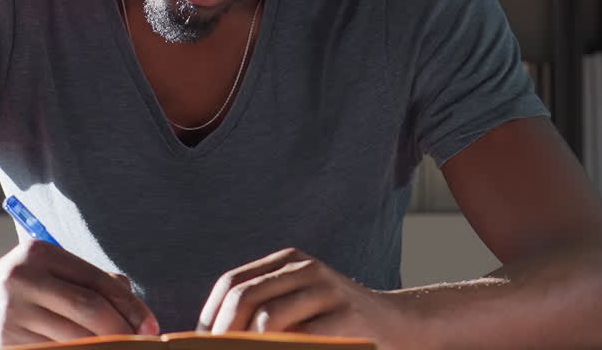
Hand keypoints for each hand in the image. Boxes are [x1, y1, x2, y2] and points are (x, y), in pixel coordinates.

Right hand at [0, 239, 160, 346]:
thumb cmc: (16, 291)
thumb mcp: (47, 272)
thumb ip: (88, 280)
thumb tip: (132, 299)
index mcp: (38, 254)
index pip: (98, 281)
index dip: (131, 306)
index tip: (151, 325)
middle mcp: (22, 279)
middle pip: (88, 309)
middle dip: (121, 330)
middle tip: (140, 342)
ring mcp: (11, 314)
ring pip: (74, 338)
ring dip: (102, 347)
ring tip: (118, 348)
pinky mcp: (4, 344)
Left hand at [198, 248, 414, 348]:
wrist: (398, 322)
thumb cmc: (336, 319)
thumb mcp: (299, 302)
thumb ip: (263, 309)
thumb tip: (213, 337)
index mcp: (288, 260)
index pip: (232, 283)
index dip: (210, 316)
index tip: (203, 344)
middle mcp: (306, 268)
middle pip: (244, 298)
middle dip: (224, 334)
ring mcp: (327, 290)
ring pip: (268, 320)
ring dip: (249, 347)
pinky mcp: (346, 317)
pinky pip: (302, 339)